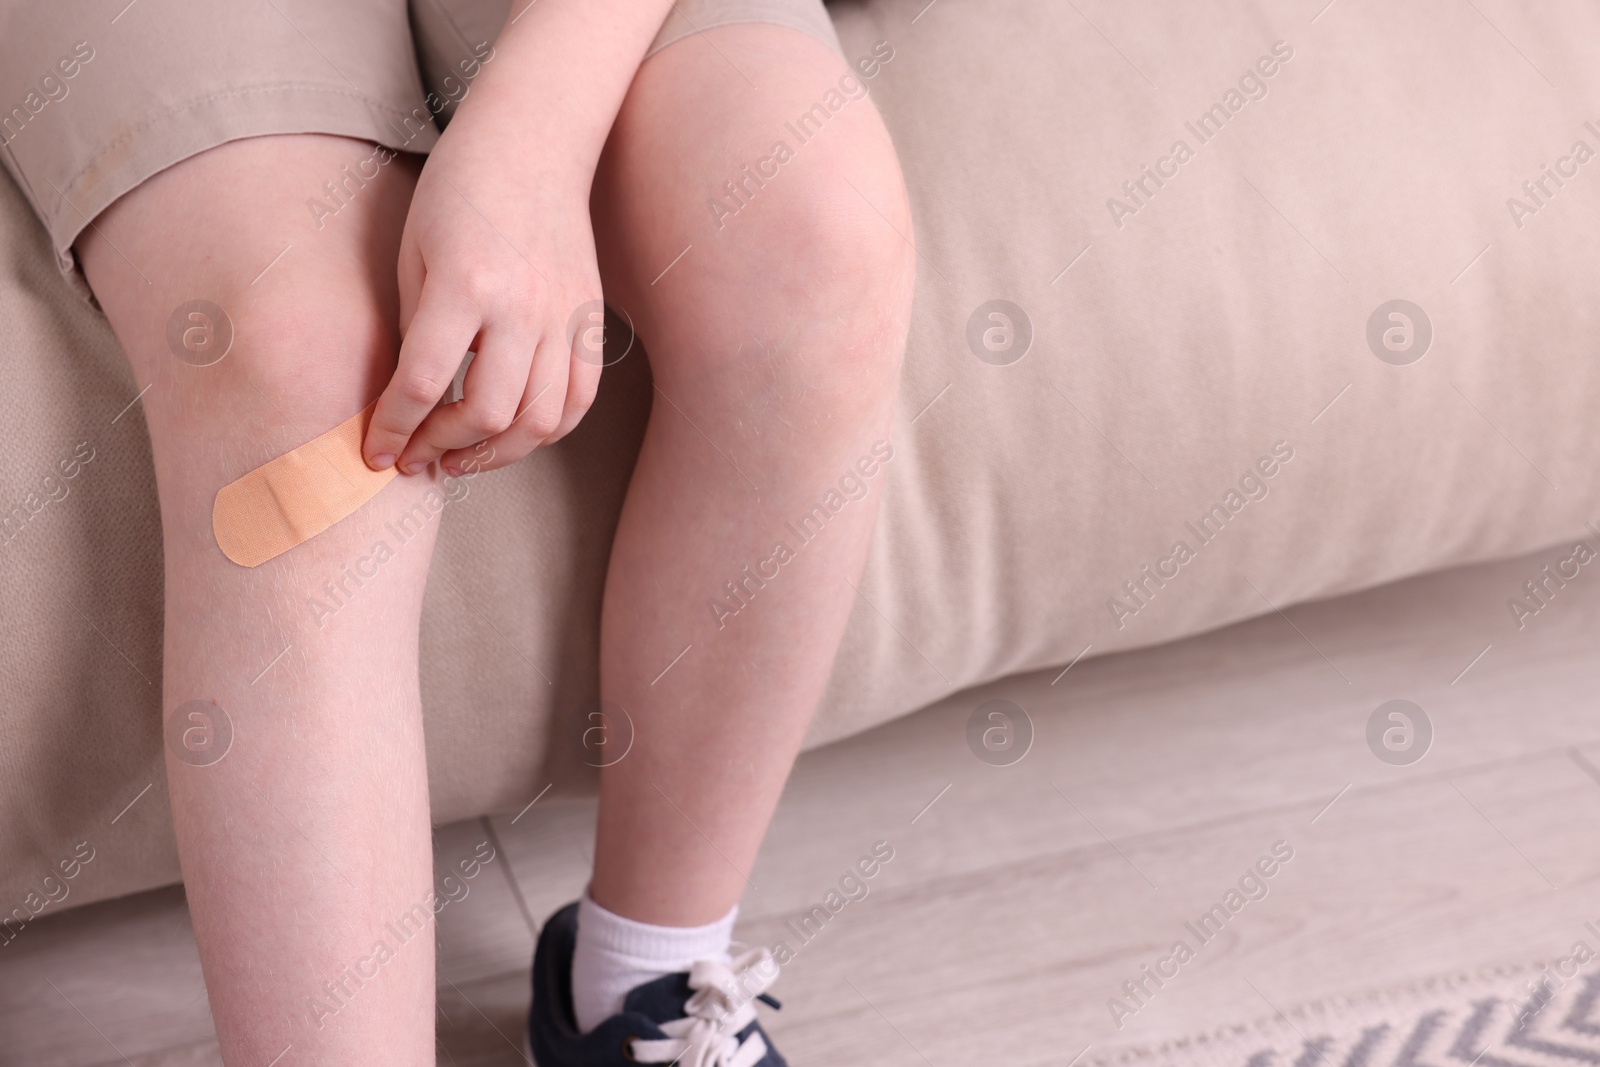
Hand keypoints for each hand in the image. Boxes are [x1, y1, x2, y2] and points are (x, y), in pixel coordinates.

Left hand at [361, 115, 603, 477]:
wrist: (532, 145)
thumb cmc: (458, 192)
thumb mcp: (413, 254)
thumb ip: (416, 330)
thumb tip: (417, 399)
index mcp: (464, 284)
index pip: (425, 384)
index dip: (394, 428)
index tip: (377, 451)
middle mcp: (521, 306)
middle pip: (489, 413)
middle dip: (444, 447)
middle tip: (416, 456)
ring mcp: (563, 316)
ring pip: (540, 420)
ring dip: (498, 453)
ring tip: (463, 457)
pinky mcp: (588, 319)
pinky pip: (578, 399)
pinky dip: (548, 430)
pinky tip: (515, 434)